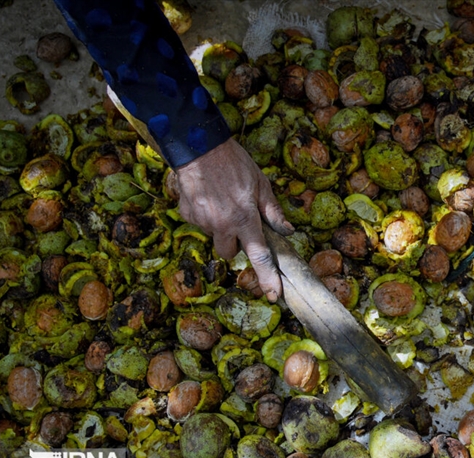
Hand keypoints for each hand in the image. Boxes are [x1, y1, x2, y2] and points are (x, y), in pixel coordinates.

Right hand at [175, 138, 293, 302]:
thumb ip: (273, 211)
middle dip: (234, 245)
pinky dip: (205, 215)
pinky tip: (207, 196)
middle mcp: (222, 224)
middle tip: (238, 224)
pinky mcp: (186, 214)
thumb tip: (287, 230)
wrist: (198, 146)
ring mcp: (202, 221)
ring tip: (221, 201)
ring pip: (214, 237)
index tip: (273, 295)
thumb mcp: (261, 184)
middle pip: (229, 253)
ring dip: (219, 227)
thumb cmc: (234, 162)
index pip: (259, 256)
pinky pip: (199, 223)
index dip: (267, 277)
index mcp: (245, 219)